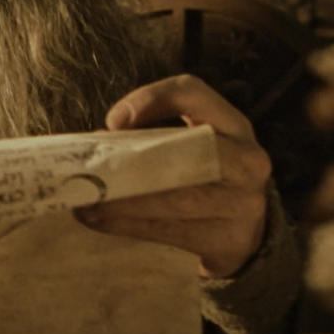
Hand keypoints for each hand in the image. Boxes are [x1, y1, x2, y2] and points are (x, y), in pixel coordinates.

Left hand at [76, 74, 271, 277]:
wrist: (249, 233)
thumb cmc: (208, 176)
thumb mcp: (197, 145)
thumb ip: (157, 137)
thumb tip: (97, 142)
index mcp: (234, 125)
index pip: (192, 93)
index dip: (151, 99)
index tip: (113, 121)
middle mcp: (246, 161)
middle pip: (185, 155)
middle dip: (131, 165)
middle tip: (89, 173)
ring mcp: (242, 204)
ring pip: (175, 200)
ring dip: (121, 202)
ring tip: (84, 202)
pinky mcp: (228, 240)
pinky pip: (169, 232)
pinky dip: (127, 226)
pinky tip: (98, 220)